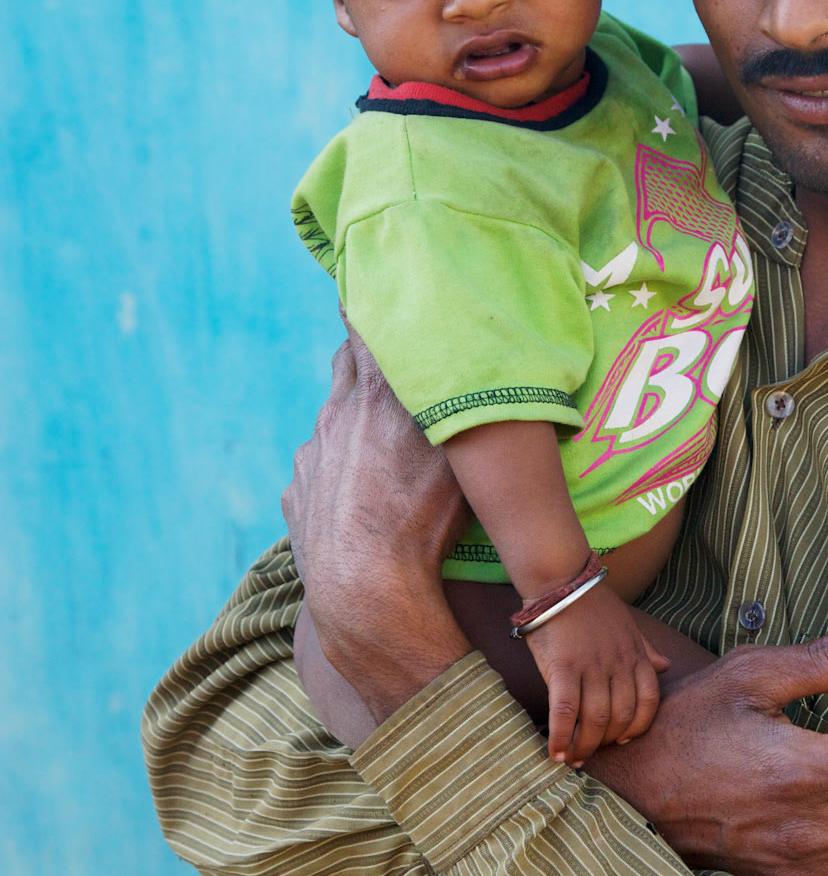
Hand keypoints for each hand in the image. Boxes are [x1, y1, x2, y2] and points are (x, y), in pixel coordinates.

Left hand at [282, 321, 469, 718]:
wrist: (367, 589)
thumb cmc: (427, 519)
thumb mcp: (457, 452)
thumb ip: (458, 404)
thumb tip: (482, 371)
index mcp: (375, 396)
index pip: (365, 329)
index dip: (369, 306)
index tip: (372, 286)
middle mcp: (335, 415)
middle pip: (345, 367)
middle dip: (364, 357)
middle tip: (387, 354)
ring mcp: (311, 456)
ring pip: (332, 422)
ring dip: (353, 423)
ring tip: (382, 445)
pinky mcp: (297, 494)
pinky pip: (318, 471)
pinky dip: (337, 472)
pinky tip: (361, 495)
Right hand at [528, 586, 666, 763]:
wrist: (560, 579)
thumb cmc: (592, 603)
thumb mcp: (629, 624)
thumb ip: (647, 649)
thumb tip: (667, 666)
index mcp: (635, 654)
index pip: (648, 701)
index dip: (637, 727)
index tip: (622, 741)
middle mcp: (617, 664)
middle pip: (621, 717)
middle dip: (607, 742)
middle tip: (592, 753)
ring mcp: (591, 667)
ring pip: (595, 720)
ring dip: (584, 747)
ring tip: (573, 759)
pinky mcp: (563, 667)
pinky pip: (565, 711)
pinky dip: (561, 737)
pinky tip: (555, 752)